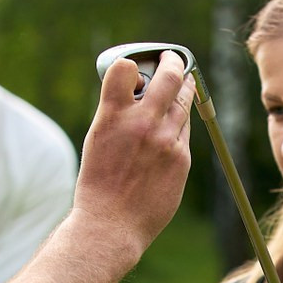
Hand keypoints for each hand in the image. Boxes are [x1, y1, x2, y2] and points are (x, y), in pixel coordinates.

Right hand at [74, 49, 193, 256]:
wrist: (112, 224)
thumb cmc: (99, 183)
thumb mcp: (98, 139)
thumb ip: (117, 113)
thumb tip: (138, 91)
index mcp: (112, 115)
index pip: (125, 67)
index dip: (131, 62)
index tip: (137, 64)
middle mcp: (143, 122)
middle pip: (170, 76)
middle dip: (174, 62)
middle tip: (173, 59)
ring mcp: (166, 140)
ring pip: (183, 102)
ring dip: (183, 89)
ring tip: (183, 82)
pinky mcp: (182, 158)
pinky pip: (184, 132)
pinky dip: (178, 125)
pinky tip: (172, 129)